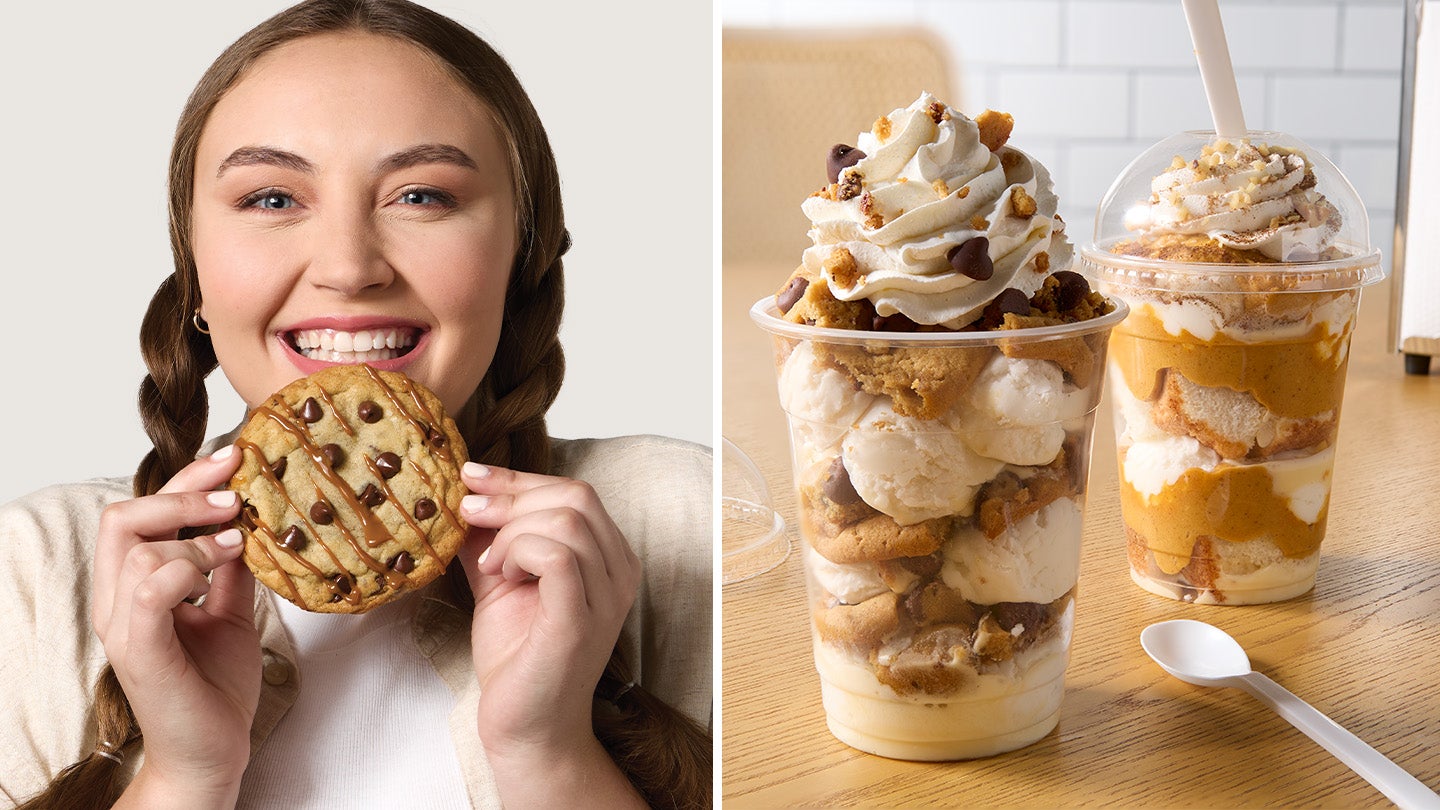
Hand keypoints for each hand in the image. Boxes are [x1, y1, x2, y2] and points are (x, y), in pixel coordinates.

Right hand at [92, 444, 259, 801]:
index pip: (140, 514)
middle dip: (183, 494)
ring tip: (238, 545)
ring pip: (135, 548)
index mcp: (133, 587)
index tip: (234, 458)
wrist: (214, 750)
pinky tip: (221, 567)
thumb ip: (232, 567)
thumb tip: (253, 518)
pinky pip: (147, 591)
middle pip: (123, 517)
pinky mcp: (140, 652)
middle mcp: (118, 602)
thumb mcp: (232, 609)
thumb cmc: (216, 684)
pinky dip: (187, 567)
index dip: (184, 480)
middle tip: (235, 496)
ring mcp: (123, 626)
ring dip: (195, 536)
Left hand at [457, 462, 641, 755]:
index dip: (519, 478)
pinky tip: (499, 576)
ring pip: (567, 519)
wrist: (524, 726)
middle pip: (576, 495)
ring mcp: (606, 596)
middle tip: (469, 513)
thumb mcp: (501, 581)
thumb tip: (469, 494)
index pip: (575, 492)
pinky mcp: (580, 619)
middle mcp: (619, 572)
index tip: (471, 478)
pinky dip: (518, 552)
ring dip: (512, 530)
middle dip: (514, 494)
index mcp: (608, 558)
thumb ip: (493, 539)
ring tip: (490, 565)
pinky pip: (556, 555)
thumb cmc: (518, 657)